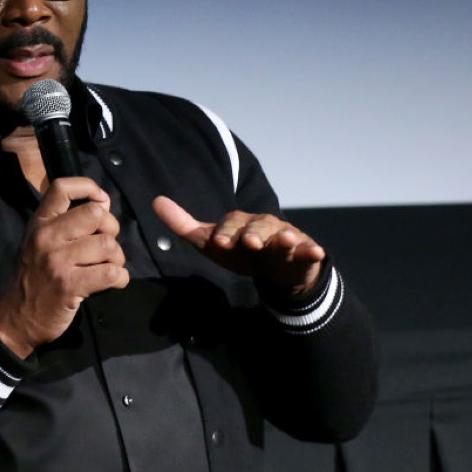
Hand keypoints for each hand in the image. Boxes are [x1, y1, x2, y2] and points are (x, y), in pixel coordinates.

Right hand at [0, 178, 129, 357]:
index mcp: (39, 223)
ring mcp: (57, 261)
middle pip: (95, 214)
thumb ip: (65, 223)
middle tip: (106, 246)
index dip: (88, 187)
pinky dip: (120, 278)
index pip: (62, 187)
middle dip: (111, 229)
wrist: (15, 319)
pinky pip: (110, 273)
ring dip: (117, 258)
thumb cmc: (31, 279)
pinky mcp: (69, 285)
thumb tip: (103, 202)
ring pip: (108, 245)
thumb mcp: (38, 243)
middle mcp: (46, 237)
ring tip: (109, 267)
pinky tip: (114, 282)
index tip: (101, 202)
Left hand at [152, 195, 324, 294]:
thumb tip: (156, 201)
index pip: (230, 225)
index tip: (219, 242)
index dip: (225, 233)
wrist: (275, 270)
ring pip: (284, 235)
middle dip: (253, 234)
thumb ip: (184, 224)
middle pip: (258, 226)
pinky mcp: (303, 251)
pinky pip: (308, 249)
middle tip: (249, 243)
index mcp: (240, 223)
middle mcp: (264, 226)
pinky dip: (311, 250)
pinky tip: (315, 252)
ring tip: (285, 241)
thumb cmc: (240, 253)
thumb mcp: (210, 242)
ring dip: (284, 238)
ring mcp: (286, 237)